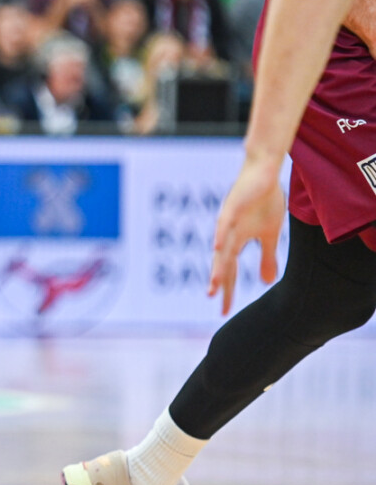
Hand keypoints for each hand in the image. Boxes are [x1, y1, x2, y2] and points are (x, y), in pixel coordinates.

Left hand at [208, 154, 284, 314]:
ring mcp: (228, 220)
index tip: (224, 311)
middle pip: (223, 263)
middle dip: (221, 284)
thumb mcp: (269, 235)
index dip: (228, 289)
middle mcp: (227, 234)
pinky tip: (216, 248)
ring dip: (218, 265)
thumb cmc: (264, 202)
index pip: (231, 270)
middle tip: (217, 303)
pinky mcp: (233, 205)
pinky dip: (221, 234)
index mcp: (236, 242)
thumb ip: (267, 257)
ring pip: (221, 246)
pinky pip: (225, 222)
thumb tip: (266, 282)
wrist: (263, 173)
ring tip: (214, 285)